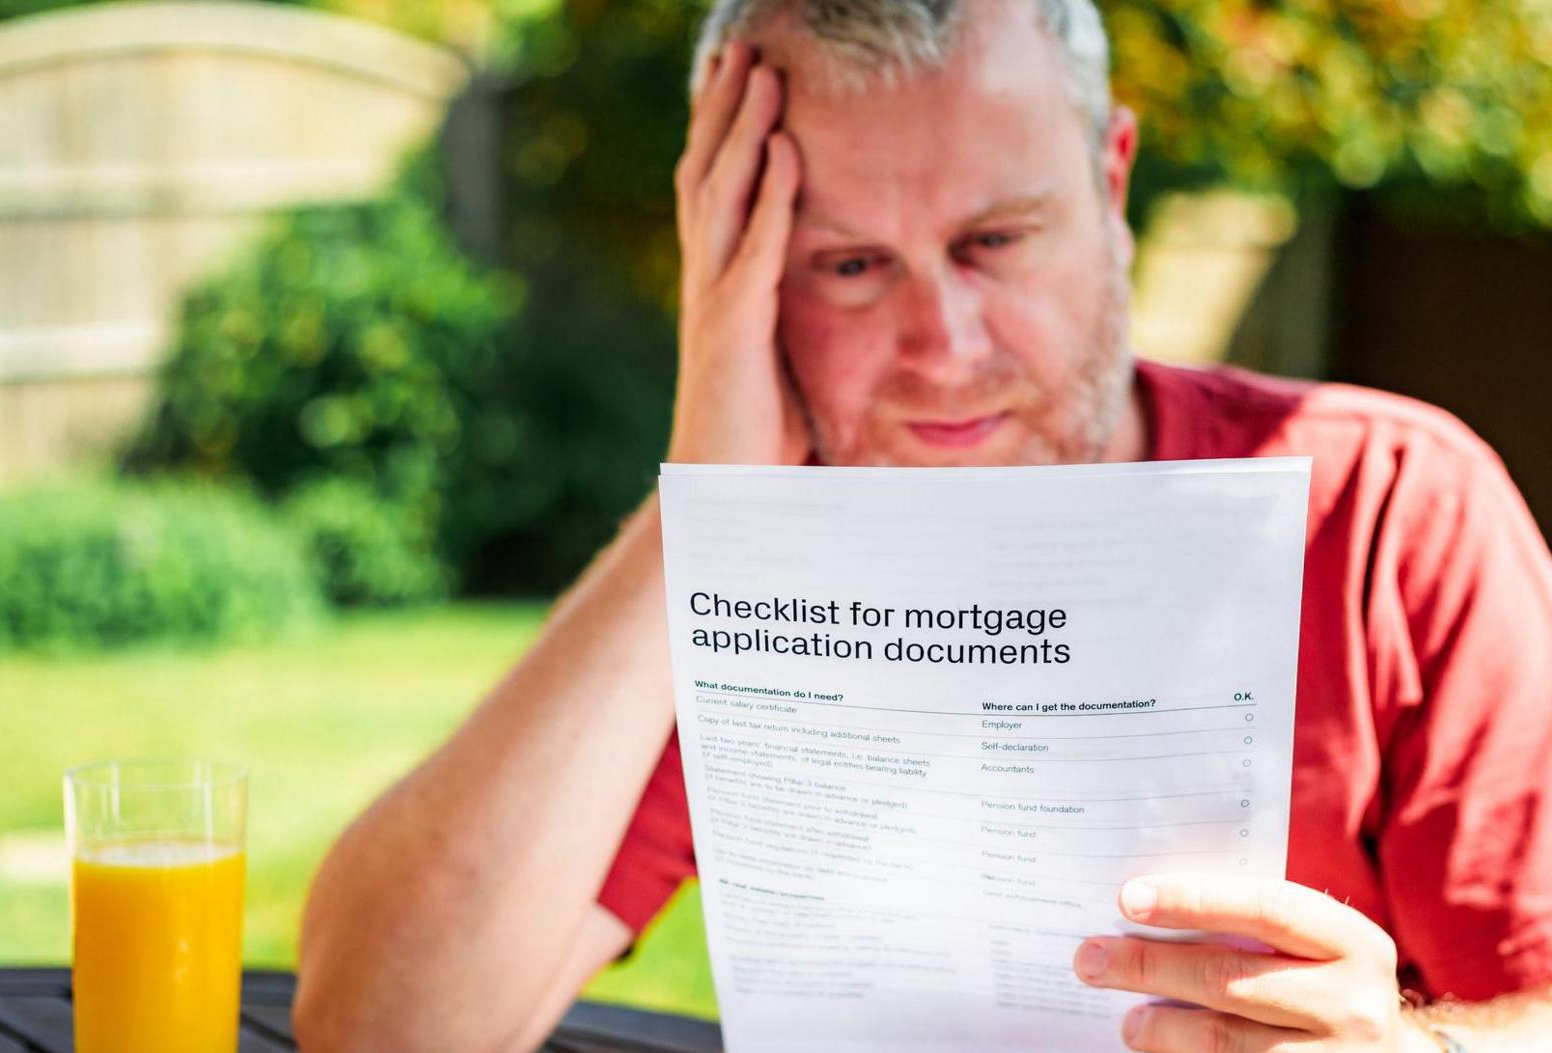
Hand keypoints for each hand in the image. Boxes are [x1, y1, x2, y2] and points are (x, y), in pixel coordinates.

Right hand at [667, 41, 810, 465]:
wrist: (725, 504)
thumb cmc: (761, 443)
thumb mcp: (786, 366)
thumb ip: (797, 322)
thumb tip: (845, 294)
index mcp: (718, 287)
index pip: (716, 191)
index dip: (724, 132)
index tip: (738, 78)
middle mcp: (707, 283)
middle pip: (710, 175)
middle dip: (725, 109)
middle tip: (739, 49)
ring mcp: (714, 304)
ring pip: (725, 197)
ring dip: (746, 132)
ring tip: (763, 74)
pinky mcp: (734, 333)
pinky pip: (755, 252)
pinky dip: (771, 199)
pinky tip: (788, 153)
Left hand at [1074, 874, 1443, 1052]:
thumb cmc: (1334, 1001)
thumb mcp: (1324, 955)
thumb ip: (1260, 931)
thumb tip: (1151, 913)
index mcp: (1358, 946)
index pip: (1266, 909)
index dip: (1193, 900)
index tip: (1129, 898)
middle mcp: (1358, 1009)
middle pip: (1227, 979)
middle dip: (1146, 966)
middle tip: (1092, 959)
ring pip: (1220, 1043)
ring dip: (1157, 1026)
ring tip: (1129, 1019)